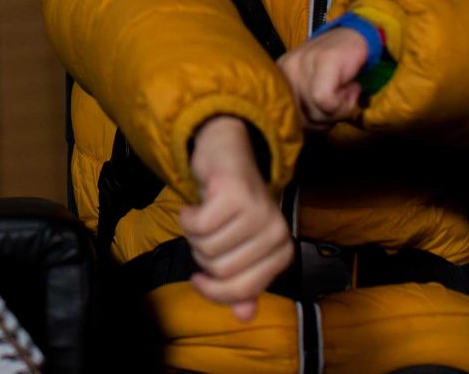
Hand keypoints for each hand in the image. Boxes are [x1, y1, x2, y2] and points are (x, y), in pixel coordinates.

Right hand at [180, 115, 292, 320]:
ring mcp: (258, 212)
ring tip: (201, 218)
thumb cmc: (232, 207)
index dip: (213, 290)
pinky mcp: (236, 193)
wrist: (228, 153)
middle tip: (204, 236)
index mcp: (281, 253)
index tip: (198, 277)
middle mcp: (276, 233)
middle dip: (201, 257)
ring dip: (192, 236)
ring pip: (207, 247)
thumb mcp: (240, 248)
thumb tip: (244, 316)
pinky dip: (186, 218)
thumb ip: (242, 283)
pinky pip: (198, 226)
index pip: (242, 292)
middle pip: (221, 271)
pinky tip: (193, 206)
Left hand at [277, 28, 369, 131]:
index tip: (326, 114)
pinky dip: (345, 102)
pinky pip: (326, 100)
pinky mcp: (323, 60)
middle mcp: (286, 67)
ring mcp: (303, 61)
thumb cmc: (339, 72)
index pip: (287, 118)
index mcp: (278, 77)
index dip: (310, 125)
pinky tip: (352, 87)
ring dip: (339, 110)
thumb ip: (305, 110)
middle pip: (302, 118)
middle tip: (341, 102)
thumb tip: (306, 130)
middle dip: (325, 120)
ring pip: (315, 110)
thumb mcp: (314, 94)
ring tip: (347, 91)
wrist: (360, 39)